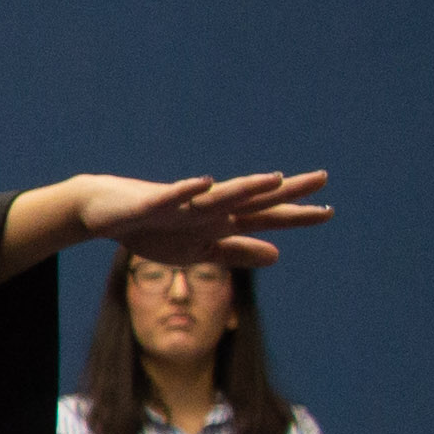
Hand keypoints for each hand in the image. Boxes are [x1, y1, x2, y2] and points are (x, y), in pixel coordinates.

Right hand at [0, 170, 328, 277]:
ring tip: (273, 179)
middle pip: (252, 200)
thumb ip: (237, 251)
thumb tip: (279, 255)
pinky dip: (186, 190)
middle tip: (323, 178)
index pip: (264, 218)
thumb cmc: (153, 229)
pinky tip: (201, 183)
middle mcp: (207, 208)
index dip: (295, 216)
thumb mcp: (198, 249)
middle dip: (285, 191)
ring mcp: (181, 204)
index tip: (329, 213)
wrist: (104, 212)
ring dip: (245, 187)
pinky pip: (170, 196)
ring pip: (218, 196)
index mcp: (220, 222)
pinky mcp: (150, 202)